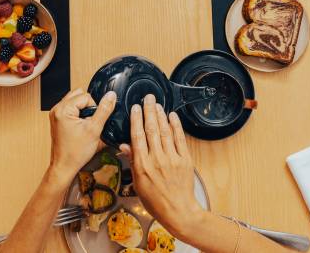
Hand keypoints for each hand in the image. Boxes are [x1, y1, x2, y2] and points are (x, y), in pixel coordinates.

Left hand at [48, 88, 116, 179]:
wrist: (64, 167)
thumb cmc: (75, 153)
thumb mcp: (94, 129)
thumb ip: (104, 110)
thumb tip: (111, 96)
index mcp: (63, 109)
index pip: (85, 96)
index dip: (94, 108)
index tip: (92, 122)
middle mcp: (57, 109)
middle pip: (78, 95)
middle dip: (87, 106)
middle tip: (88, 122)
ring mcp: (55, 114)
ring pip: (75, 101)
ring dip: (82, 110)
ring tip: (84, 124)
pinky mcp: (57, 119)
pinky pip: (70, 108)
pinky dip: (77, 114)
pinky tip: (79, 126)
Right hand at [121, 94, 202, 238]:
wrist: (178, 211)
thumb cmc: (156, 201)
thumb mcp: (138, 184)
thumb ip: (132, 161)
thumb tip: (124, 145)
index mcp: (142, 166)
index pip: (137, 137)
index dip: (136, 120)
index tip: (135, 108)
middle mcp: (156, 160)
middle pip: (151, 129)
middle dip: (149, 111)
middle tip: (147, 98)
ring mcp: (172, 159)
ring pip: (164, 131)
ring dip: (160, 115)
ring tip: (157, 104)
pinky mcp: (185, 159)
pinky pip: (180, 138)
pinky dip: (176, 125)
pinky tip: (172, 116)